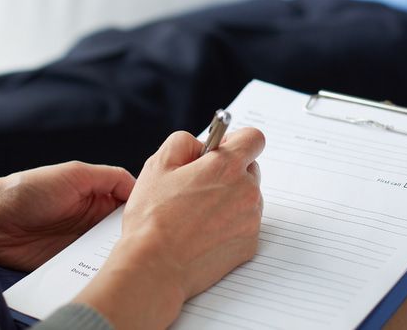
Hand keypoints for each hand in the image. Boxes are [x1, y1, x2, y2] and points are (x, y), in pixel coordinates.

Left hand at [0, 163, 134, 270]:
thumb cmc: (30, 189)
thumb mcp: (75, 173)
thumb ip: (108, 177)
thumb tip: (139, 187)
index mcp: (98, 196)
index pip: (131, 204)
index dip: (144, 211)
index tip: (157, 219)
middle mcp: (93, 221)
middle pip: (124, 231)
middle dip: (134, 237)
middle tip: (146, 245)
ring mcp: (80, 244)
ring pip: (110, 253)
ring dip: (117, 257)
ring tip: (129, 261)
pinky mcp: (67, 264)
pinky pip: (88, 271)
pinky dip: (98, 273)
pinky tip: (106, 275)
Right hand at [74, 128, 265, 329]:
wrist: (155, 267)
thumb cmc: (153, 218)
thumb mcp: (158, 165)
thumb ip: (183, 142)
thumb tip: (199, 144)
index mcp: (227, 167)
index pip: (253, 138)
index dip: (235, 141)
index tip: (218, 151)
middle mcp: (246, 191)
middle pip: (250, 169)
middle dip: (229, 172)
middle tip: (199, 185)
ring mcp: (251, 220)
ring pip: (247, 198)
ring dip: (230, 199)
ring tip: (197, 214)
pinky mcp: (249, 245)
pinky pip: (245, 224)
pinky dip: (230, 225)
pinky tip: (203, 233)